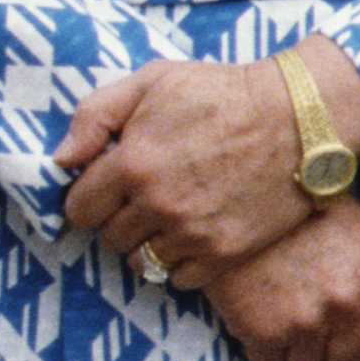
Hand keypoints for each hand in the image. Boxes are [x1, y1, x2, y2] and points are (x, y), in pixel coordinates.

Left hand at [55, 35, 359, 287]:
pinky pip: (179, 279)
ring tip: (164, 219)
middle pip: (109, 238)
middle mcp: (156, 205)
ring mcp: (191, 234)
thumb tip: (61, 159)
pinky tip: (190, 235)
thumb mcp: (151, 81)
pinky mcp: (224, 254)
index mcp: (131, 163)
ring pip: (142, 262)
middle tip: (139, 200)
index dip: (87, 198)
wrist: (297, 118)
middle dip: (116, 219)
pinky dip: (178, 263)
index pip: (78, 209)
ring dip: (146, 244)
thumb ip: (94, 115)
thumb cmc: (221, 92)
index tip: (104, 190)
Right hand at [199, 202, 359, 360]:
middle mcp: (346, 308)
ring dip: (296, 344)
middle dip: (335, 348)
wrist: (237, 196)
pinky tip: (259, 308)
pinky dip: (261, 342)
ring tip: (284, 304)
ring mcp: (304, 325)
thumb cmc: (303, 210)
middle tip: (317, 316)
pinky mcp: (262, 333)